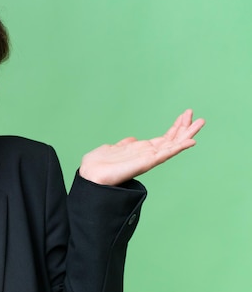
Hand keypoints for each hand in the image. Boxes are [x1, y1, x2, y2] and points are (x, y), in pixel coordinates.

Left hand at [79, 109, 204, 185]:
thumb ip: (123, 144)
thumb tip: (131, 139)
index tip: (185, 115)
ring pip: (173, 145)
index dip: (175, 127)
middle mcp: (147, 155)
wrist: (90, 176)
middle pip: (172, 140)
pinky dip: (179, 147)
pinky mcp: (146, 163)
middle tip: (198, 116)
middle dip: (185, 128)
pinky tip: (191, 141)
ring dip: (187, 134)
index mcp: (140, 150)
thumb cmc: (96, 165)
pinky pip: (166, 154)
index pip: (163, 138)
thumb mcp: (111, 149)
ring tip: (201, 122)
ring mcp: (148, 159)